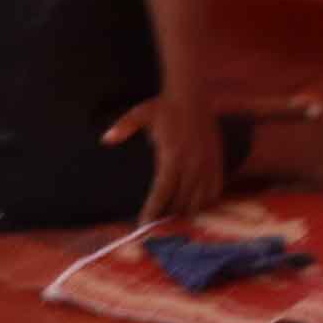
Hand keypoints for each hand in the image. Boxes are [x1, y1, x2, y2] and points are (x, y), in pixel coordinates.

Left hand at [105, 83, 226, 222]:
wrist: (192, 96)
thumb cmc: (163, 107)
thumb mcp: (139, 114)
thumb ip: (122, 128)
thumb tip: (105, 140)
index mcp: (172, 156)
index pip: (162, 193)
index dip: (152, 212)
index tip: (143, 225)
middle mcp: (192, 164)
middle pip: (181, 203)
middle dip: (169, 218)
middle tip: (158, 227)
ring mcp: (207, 165)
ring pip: (200, 201)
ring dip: (187, 213)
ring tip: (175, 220)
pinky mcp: (217, 163)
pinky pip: (215, 191)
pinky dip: (205, 203)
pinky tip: (195, 206)